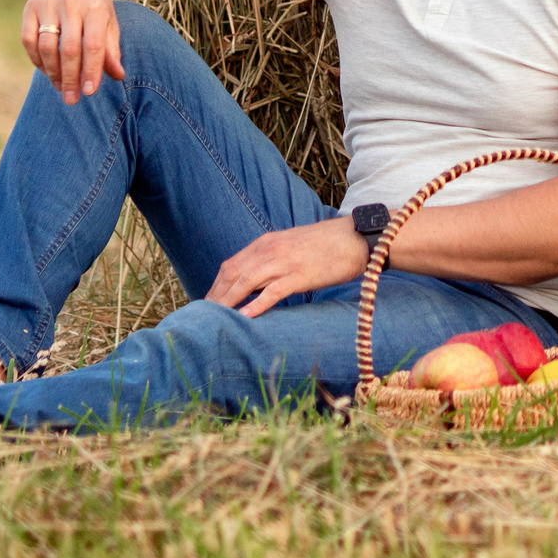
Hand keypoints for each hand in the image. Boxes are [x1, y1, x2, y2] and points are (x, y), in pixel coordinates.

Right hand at [22, 0, 125, 103]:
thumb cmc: (95, 2)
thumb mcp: (108, 20)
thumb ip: (111, 48)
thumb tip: (118, 76)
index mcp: (96, 8)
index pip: (93, 45)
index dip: (91, 70)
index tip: (89, 92)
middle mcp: (71, 4)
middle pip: (69, 49)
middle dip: (70, 78)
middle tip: (71, 99)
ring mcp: (48, 4)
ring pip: (46, 46)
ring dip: (52, 72)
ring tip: (60, 87)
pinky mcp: (30, 7)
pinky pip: (29, 40)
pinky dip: (36, 59)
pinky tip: (46, 70)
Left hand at [204, 218, 368, 317]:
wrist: (356, 238)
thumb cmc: (327, 246)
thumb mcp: (292, 247)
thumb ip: (272, 259)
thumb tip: (255, 281)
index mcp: (267, 243)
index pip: (231, 265)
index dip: (215, 286)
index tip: (206, 303)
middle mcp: (270, 250)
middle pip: (233, 274)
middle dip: (215, 296)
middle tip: (201, 317)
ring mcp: (285, 261)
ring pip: (246, 281)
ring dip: (228, 301)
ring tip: (213, 319)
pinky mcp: (301, 274)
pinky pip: (273, 290)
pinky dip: (256, 304)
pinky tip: (245, 316)